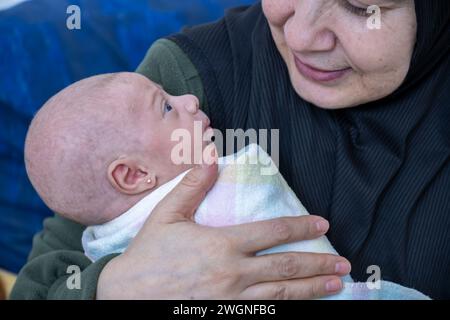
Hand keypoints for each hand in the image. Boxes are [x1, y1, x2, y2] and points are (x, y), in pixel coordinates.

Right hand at [97, 146, 350, 298]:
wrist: (128, 297)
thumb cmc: (148, 256)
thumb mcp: (167, 215)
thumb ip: (191, 186)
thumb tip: (210, 156)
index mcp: (222, 244)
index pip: (272, 232)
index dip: (299, 227)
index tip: (321, 224)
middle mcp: (233, 273)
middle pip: (285, 266)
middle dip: (318, 264)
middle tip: (344, 264)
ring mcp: (233, 299)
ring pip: (282, 293)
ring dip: (312, 289)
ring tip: (336, 285)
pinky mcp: (228, 316)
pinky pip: (265, 312)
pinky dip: (287, 307)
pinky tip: (303, 305)